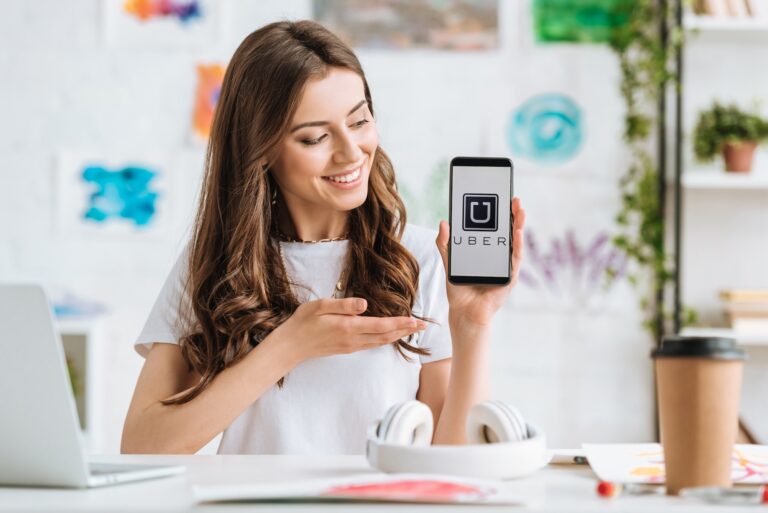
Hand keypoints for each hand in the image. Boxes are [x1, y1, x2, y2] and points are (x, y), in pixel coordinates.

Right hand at [271, 297, 426, 361]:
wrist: (291, 346)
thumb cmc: (303, 322)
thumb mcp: (320, 306)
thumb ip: (343, 305)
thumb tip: (365, 304)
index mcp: (349, 327)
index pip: (382, 325)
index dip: (401, 323)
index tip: (416, 321)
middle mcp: (353, 339)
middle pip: (386, 336)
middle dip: (406, 330)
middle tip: (423, 326)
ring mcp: (351, 346)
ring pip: (381, 342)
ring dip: (398, 335)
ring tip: (411, 330)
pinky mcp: (347, 349)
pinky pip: (372, 344)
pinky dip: (386, 340)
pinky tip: (390, 336)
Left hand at [435, 197, 525, 327]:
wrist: (464, 312)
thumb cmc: (459, 290)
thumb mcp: (449, 262)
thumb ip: (446, 244)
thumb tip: (443, 222)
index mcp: (486, 253)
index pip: (494, 230)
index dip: (498, 214)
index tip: (499, 198)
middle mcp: (498, 258)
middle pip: (507, 233)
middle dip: (511, 215)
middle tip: (513, 198)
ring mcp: (505, 266)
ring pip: (515, 242)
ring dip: (518, 225)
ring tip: (519, 209)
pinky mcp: (509, 277)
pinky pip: (515, 258)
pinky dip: (517, 244)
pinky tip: (517, 231)